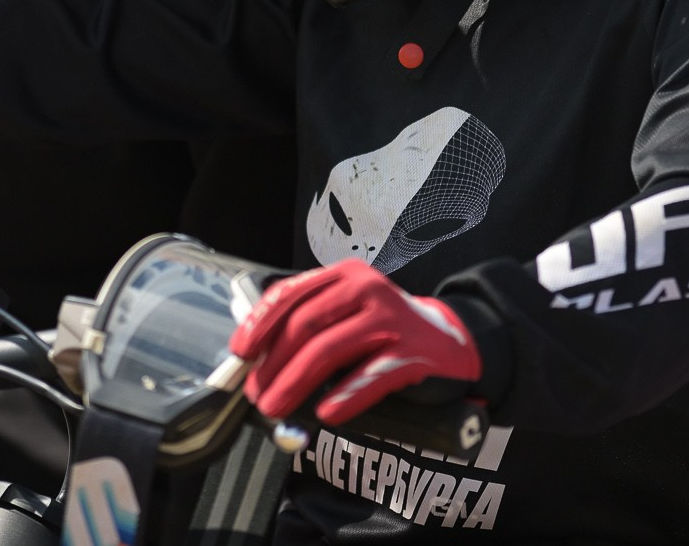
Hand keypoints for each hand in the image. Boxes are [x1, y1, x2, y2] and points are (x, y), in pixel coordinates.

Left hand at [229, 259, 479, 423]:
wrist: (448, 336)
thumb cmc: (384, 326)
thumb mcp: (348, 309)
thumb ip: (310, 322)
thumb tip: (256, 357)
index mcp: (343, 276)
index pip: (291, 293)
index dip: (260, 323)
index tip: (240, 352)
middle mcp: (365, 289)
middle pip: (306, 325)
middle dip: (273, 363)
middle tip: (256, 394)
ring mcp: (390, 319)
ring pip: (330, 349)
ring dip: (296, 382)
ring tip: (276, 408)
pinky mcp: (411, 352)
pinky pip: (371, 375)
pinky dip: (345, 395)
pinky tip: (326, 414)